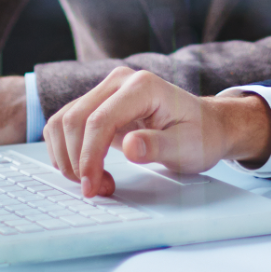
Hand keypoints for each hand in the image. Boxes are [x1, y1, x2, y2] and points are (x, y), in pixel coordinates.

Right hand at [42, 67, 270, 197]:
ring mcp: (106, 90)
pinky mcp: (97, 104)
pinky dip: (67, 150)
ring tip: (96, 181)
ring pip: (64, 121)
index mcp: (143, 86)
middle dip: (77, 160)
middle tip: (96, 190)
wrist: (206, 126)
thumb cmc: (200, 135)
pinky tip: (87, 168)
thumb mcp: (187, 147)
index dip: (89, 156)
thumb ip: (158, 146)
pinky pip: (65, 124)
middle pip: (75, 120)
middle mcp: (119, 81)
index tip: (91, 186)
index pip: (100, 120)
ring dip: (69, 157)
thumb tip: (130, 147)